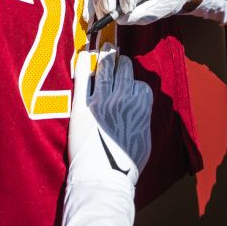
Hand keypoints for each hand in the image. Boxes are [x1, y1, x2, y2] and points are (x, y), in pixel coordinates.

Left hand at [67, 44, 151, 185]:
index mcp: (141, 108)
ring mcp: (102, 101)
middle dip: (120, 61)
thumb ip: (142, 119)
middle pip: (123, 71)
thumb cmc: (125, 165)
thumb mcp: (144, 139)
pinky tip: (83, 55)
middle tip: (114, 53)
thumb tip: (140, 109)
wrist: (104, 177)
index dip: (132, 81)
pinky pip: (83, 80)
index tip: (128, 78)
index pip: (139, 84)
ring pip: (104, 70)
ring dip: (105, 56)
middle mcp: (123, 99)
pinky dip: (83, 65)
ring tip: (104, 48)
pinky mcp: (82, 107)